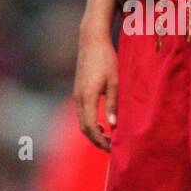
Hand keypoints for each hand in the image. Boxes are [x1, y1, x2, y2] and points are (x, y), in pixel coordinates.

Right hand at [73, 33, 118, 150]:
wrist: (92, 41)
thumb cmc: (106, 59)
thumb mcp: (115, 82)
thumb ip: (112, 104)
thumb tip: (113, 126)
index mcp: (87, 97)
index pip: (92, 127)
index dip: (101, 140)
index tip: (112, 148)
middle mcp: (78, 98)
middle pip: (84, 128)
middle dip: (96, 140)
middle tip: (111, 148)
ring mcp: (76, 95)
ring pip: (81, 121)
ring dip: (93, 132)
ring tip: (107, 139)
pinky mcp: (78, 91)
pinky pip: (81, 113)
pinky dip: (90, 123)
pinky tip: (102, 124)